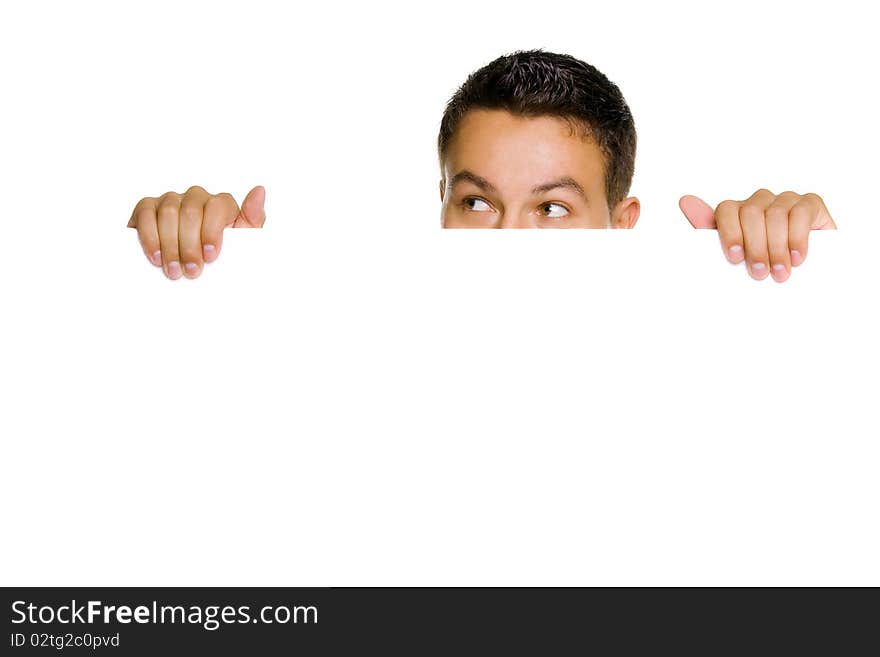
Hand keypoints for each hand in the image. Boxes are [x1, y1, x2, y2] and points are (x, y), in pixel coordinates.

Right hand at [127, 185, 265, 279]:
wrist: (198, 271)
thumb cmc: (223, 255)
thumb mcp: (244, 242)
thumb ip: (253, 219)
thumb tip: (259, 190)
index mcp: (221, 204)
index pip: (217, 206)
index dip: (212, 232)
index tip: (211, 257)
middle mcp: (196, 197)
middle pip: (190, 212)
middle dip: (190, 245)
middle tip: (192, 271)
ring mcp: (171, 199)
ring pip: (168, 213)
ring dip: (170, 245)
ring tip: (174, 271)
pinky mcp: (148, 207)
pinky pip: (145, 214)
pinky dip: (149, 237)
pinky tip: (156, 257)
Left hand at [678, 189, 835, 281]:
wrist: (808, 278)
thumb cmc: (765, 267)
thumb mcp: (737, 258)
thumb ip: (710, 236)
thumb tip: (685, 201)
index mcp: (738, 213)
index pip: (726, 209)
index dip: (729, 233)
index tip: (734, 258)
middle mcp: (759, 201)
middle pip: (751, 213)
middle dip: (755, 247)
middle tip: (760, 274)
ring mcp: (785, 200)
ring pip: (774, 215)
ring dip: (776, 248)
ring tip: (779, 273)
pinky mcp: (810, 203)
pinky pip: (800, 213)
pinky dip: (797, 238)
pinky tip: (797, 258)